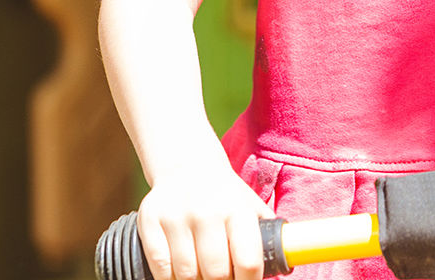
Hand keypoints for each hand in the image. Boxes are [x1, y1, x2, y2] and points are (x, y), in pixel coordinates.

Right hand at [136, 160, 274, 279]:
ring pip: (186, 275)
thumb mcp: (250, 207)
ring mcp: (176, 216)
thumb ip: (266, 235)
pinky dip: (170, 279)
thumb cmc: (225, 197)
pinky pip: (160, 269)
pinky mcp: (150, 220)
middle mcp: (206, 211)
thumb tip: (284, 263)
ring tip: (201, 276)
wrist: (186, 166)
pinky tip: (179, 275)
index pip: (248, 262)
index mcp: (237, 210)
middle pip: (215, 274)